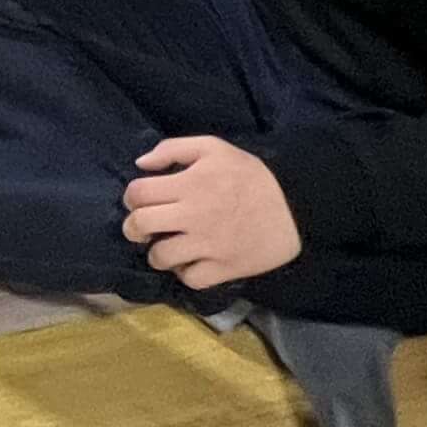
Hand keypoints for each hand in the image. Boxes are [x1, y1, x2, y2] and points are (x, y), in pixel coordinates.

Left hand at [123, 137, 299, 288]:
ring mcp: (208, 245)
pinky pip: (190, 278)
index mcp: (190, 184)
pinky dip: (185, 272)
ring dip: (156, 253)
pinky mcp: (224, 268)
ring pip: (160, 257)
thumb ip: (173, 149)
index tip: (139, 201)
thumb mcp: (214, 148)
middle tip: (141, 228)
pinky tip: (190, 261)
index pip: (139, 193)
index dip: (131, 197)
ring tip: (166, 246)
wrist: (295, 207)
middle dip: (133, 227)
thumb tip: (140, 164)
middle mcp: (194, 216)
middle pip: (141, 225)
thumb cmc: (251, 175)